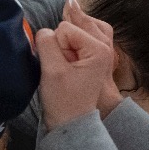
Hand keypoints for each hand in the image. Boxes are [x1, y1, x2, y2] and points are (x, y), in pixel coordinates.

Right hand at [36, 0, 115, 128]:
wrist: (71, 123)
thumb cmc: (63, 101)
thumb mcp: (52, 70)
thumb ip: (46, 42)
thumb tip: (44, 31)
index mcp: (99, 49)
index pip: (65, 29)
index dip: (55, 47)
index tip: (61, 70)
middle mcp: (104, 46)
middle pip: (70, 26)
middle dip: (61, 44)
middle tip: (64, 68)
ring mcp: (99, 50)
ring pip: (73, 29)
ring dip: (64, 42)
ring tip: (65, 63)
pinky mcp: (91, 55)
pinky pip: (77, 38)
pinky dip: (69, 44)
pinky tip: (66, 58)